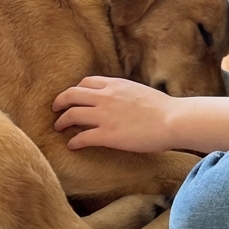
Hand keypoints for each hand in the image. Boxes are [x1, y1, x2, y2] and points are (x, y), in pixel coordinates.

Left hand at [53, 76, 177, 151]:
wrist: (172, 120)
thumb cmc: (163, 108)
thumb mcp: (139, 91)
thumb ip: (124, 93)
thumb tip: (120, 99)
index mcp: (115, 84)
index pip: (85, 83)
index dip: (75, 90)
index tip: (73, 98)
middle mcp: (105, 97)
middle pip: (72, 95)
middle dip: (60, 102)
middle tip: (55, 109)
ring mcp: (104, 116)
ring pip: (72, 114)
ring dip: (62, 121)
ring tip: (58, 127)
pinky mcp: (107, 135)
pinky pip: (82, 137)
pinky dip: (73, 141)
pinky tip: (72, 145)